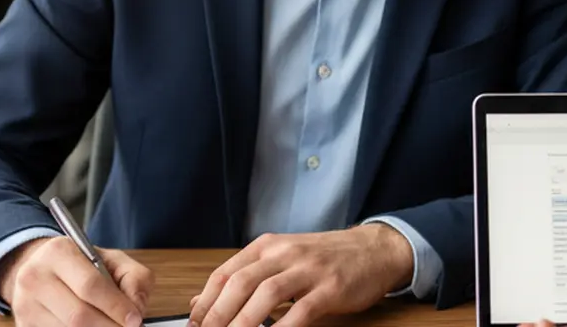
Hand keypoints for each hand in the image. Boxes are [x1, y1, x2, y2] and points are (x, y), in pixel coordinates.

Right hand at [0, 236, 154, 326]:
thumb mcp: (112, 260)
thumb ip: (133, 278)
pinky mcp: (24, 324)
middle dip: (109, 326)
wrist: (42, 269)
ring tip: (109, 324)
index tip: (134, 319)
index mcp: (58, 252)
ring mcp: (26, 303)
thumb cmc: (81, 266)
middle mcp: (35, 277)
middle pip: (78, 315)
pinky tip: (92, 326)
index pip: (90, 286)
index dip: (116, 307)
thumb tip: (136, 307)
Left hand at [188, 225, 414, 326]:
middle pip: (241, 284)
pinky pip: (301, 311)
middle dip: (218, 314)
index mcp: (267, 246)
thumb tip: (200, 302)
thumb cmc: (324, 258)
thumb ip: (244, 277)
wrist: (372, 250)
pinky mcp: (330, 288)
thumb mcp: (280, 259)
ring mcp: (308, 270)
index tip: (194, 324)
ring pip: (266, 294)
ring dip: (244, 322)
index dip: (205, 302)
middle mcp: (284, 254)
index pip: (225, 273)